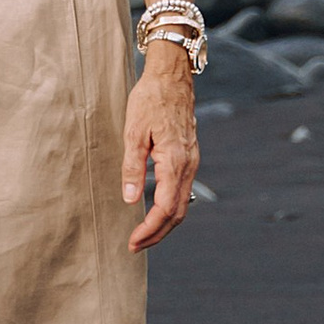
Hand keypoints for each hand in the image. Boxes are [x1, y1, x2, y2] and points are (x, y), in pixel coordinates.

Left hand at [121, 51, 198, 249]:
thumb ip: (132, 167)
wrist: (172, 77)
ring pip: (183, 204)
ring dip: (164, 224)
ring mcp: (192, 162)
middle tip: (135, 246)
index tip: (132, 241)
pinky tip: (155, 210)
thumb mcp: (133, 132)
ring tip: (143, 234)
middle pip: (178, 213)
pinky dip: (170, 208)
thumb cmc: (150, 100)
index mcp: (175, 161)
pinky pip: (184, 191)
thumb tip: (131, 199)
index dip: (149, 229)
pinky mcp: (190, 157)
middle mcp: (189, 165)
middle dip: (157, 234)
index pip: (166, 208)